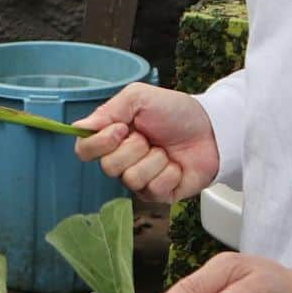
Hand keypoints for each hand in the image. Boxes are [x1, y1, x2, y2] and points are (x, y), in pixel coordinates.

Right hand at [72, 82, 219, 201]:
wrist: (211, 128)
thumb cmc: (174, 111)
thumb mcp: (138, 97)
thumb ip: (108, 110)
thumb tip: (80, 128)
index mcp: (111, 136)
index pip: (83, 149)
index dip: (99, 143)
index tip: (121, 128)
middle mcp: (121, 159)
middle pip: (107, 167)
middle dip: (134, 148)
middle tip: (149, 137)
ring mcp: (138, 179)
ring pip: (130, 179)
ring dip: (154, 160)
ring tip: (165, 150)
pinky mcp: (158, 194)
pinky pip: (152, 189)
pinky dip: (168, 173)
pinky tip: (176, 165)